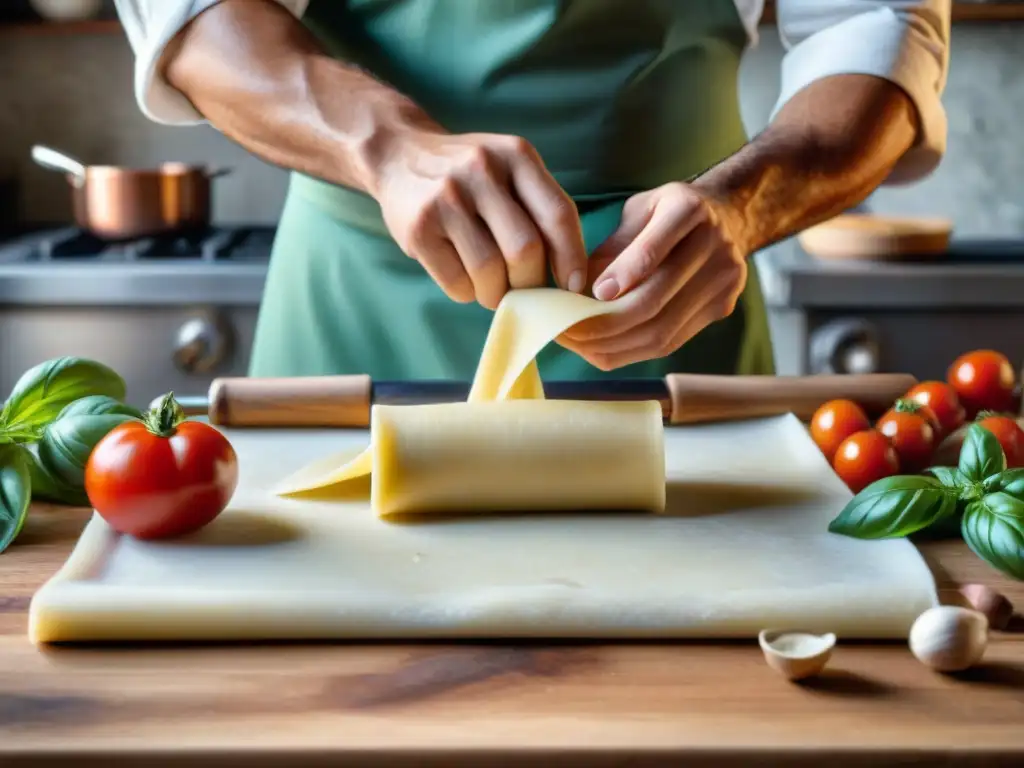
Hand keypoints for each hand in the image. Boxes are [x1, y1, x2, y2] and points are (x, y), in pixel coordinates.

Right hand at [373, 128, 587, 308]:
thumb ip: (540, 208)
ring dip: (496, 293)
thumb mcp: (509, 169)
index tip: (573, 285)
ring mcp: (446, 198)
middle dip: (530, 283)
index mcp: (516, 156)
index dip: (572, 258)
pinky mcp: (418, 227)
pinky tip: (465, 280)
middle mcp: (481, 170)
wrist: (399, 154)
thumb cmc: (470, 176)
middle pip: (525, 250)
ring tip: (493, 288)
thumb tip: (569, 276)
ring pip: (489, 272)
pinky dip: (467, 293)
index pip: (558, 214)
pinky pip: (456, 281)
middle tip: (524, 290)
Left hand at [558, 182, 748, 369]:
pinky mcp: (723, 307)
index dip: (622, 275)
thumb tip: (577, 292)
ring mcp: (724, 280)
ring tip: (579, 345)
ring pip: (662, 330)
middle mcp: (715, 244)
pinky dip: (632, 351)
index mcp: (688, 209)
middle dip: (606, 323)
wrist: (726, 217)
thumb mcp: (636, 212)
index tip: (592, 294)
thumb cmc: (666, 215)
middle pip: (656, 299)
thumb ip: (612, 249)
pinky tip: (603, 349)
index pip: (653, 249)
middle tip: (568, 330)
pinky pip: (671, 342)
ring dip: (614, 345)